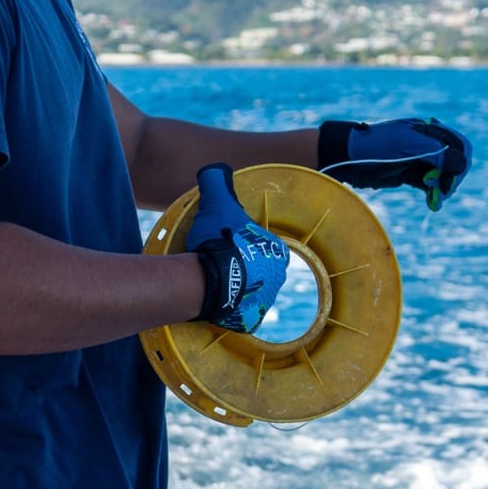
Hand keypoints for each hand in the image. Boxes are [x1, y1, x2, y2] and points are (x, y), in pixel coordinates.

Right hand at [188, 164, 287, 332]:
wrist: (209, 281)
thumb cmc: (218, 240)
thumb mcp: (217, 203)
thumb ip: (217, 183)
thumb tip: (214, 169)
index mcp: (277, 251)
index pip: (264, 245)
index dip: (244, 243)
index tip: (228, 243)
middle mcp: (278, 277)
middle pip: (258, 268)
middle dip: (242, 265)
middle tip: (219, 260)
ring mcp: (265, 300)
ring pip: (251, 290)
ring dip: (237, 286)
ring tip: (215, 280)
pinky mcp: (250, 319)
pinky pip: (241, 311)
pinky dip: (231, 307)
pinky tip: (216, 299)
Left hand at [317, 118, 473, 209]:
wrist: (349, 158)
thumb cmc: (378, 145)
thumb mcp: (408, 145)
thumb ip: (437, 153)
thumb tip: (463, 165)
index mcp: (429, 130)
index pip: (460, 146)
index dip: (461, 163)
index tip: (451, 178)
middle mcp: (428, 144)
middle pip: (455, 162)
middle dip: (452, 178)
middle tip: (444, 191)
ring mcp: (420, 160)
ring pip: (443, 176)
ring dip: (443, 188)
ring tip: (437, 201)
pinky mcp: (411, 174)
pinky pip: (430, 185)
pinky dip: (434, 194)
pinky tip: (433, 203)